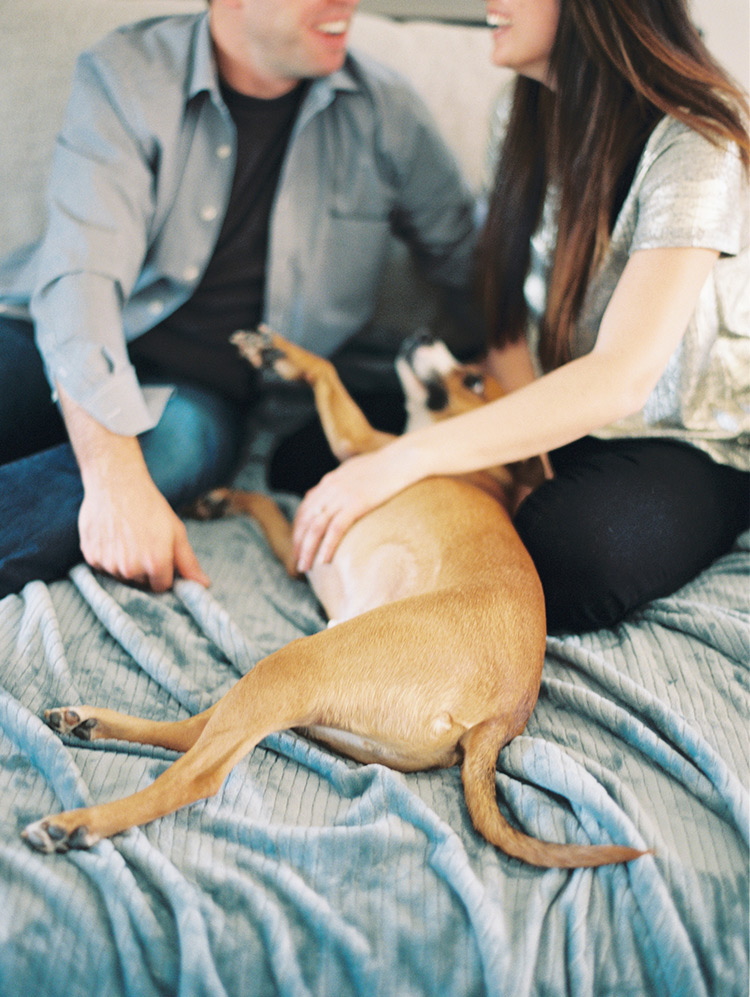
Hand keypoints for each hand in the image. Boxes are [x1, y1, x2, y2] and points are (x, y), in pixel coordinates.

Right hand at [79, 473, 209, 591]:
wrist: (116, 483)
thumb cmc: (150, 507)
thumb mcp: (176, 532)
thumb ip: (189, 563)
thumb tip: (204, 586)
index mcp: (156, 563)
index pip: (161, 587)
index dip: (163, 572)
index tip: (160, 556)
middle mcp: (131, 569)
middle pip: (141, 583)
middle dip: (144, 569)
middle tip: (143, 542)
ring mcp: (109, 564)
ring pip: (121, 576)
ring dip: (125, 564)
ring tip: (128, 538)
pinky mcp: (91, 557)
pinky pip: (103, 567)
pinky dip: (108, 557)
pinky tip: (113, 537)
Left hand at [292, 445, 414, 571]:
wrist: (402, 459)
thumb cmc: (385, 465)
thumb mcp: (356, 470)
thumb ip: (342, 483)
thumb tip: (335, 495)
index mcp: (329, 482)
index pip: (305, 509)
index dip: (298, 530)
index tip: (298, 546)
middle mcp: (330, 488)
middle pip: (305, 520)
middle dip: (298, 544)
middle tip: (295, 563)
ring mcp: (341, 496)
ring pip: (316, 527)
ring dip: (307, 549)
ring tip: (304, 567)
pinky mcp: (356, 503)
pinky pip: (336, 528)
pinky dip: (327, 546)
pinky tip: (324, 560)